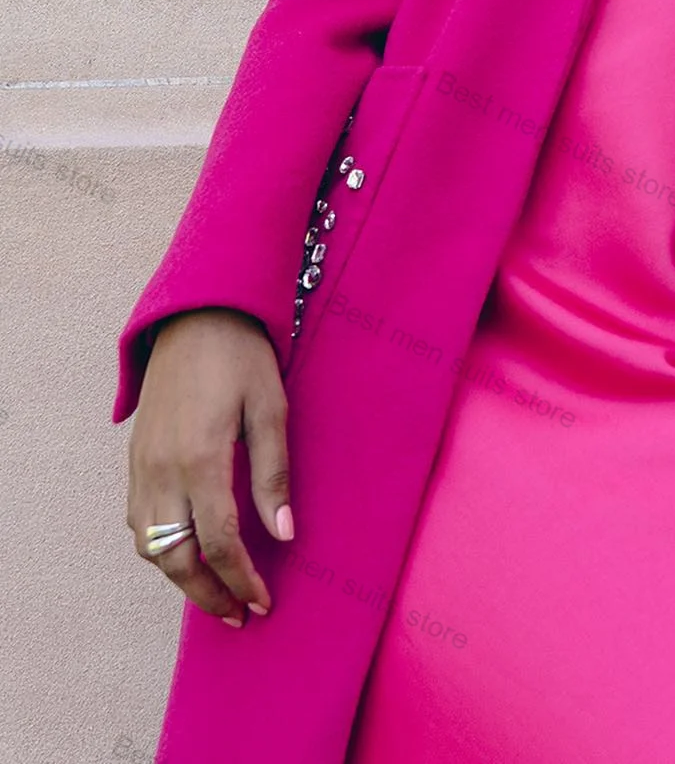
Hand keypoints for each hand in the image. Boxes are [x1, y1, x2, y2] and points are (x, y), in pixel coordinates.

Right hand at [126, 307, 292, 626]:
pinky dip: (160, 548)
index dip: (242, 578)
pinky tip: (187, 551)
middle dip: (207, 593)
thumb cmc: (242, 358)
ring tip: (215, 592)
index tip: (263, 602)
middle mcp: (162, 469)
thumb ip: (273, 473)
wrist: (195, 316)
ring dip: (180, 577)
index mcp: (200, 458)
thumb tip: (284, 533)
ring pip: (149, 546)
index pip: (220, 541)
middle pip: (175, 557)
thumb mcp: (271, 408)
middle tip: (238, 614)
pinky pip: (138, 521)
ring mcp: (142, 466)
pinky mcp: (135, 459)